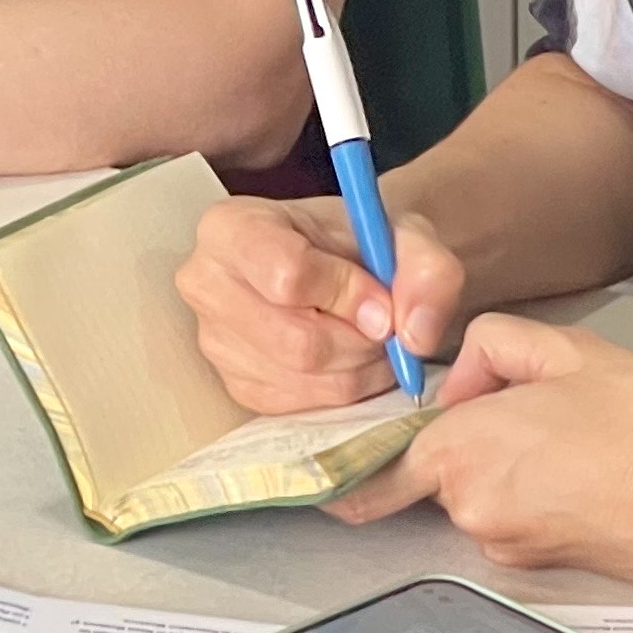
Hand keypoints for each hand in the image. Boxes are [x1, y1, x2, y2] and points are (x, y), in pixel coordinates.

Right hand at [179, 192, 464, 410]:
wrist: (346, 265)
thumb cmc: (360, 243)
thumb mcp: (406, 234)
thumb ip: (427, 270)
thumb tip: (413, 334)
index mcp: (231, 227)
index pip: (286, 275)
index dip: (347, 294)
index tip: (382, 300)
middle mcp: (205, 283)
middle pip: (297, 341)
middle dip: (360, 340)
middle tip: (385, 323)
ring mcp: (214, 342)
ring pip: (305, 378)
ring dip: (359, 367)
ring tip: (371, 336)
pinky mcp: (235, 385)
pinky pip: (302, 405)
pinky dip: (344, 388)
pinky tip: (350, 357)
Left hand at [322, 311, 632, 585]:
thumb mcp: (567, 349)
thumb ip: (491, 344)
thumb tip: (462, 378)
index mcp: (460, 452)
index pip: (376, 464)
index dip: (359, 453)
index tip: (333, 458)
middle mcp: (471, 509)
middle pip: (437, 468)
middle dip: (466, 439)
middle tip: (535, 410)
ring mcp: (507, 546)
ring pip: (478, 495)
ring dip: (505, 468)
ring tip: (578, 441)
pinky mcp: (543, 568)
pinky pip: (515, 520)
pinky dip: (535, 498)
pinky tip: (590, 474)